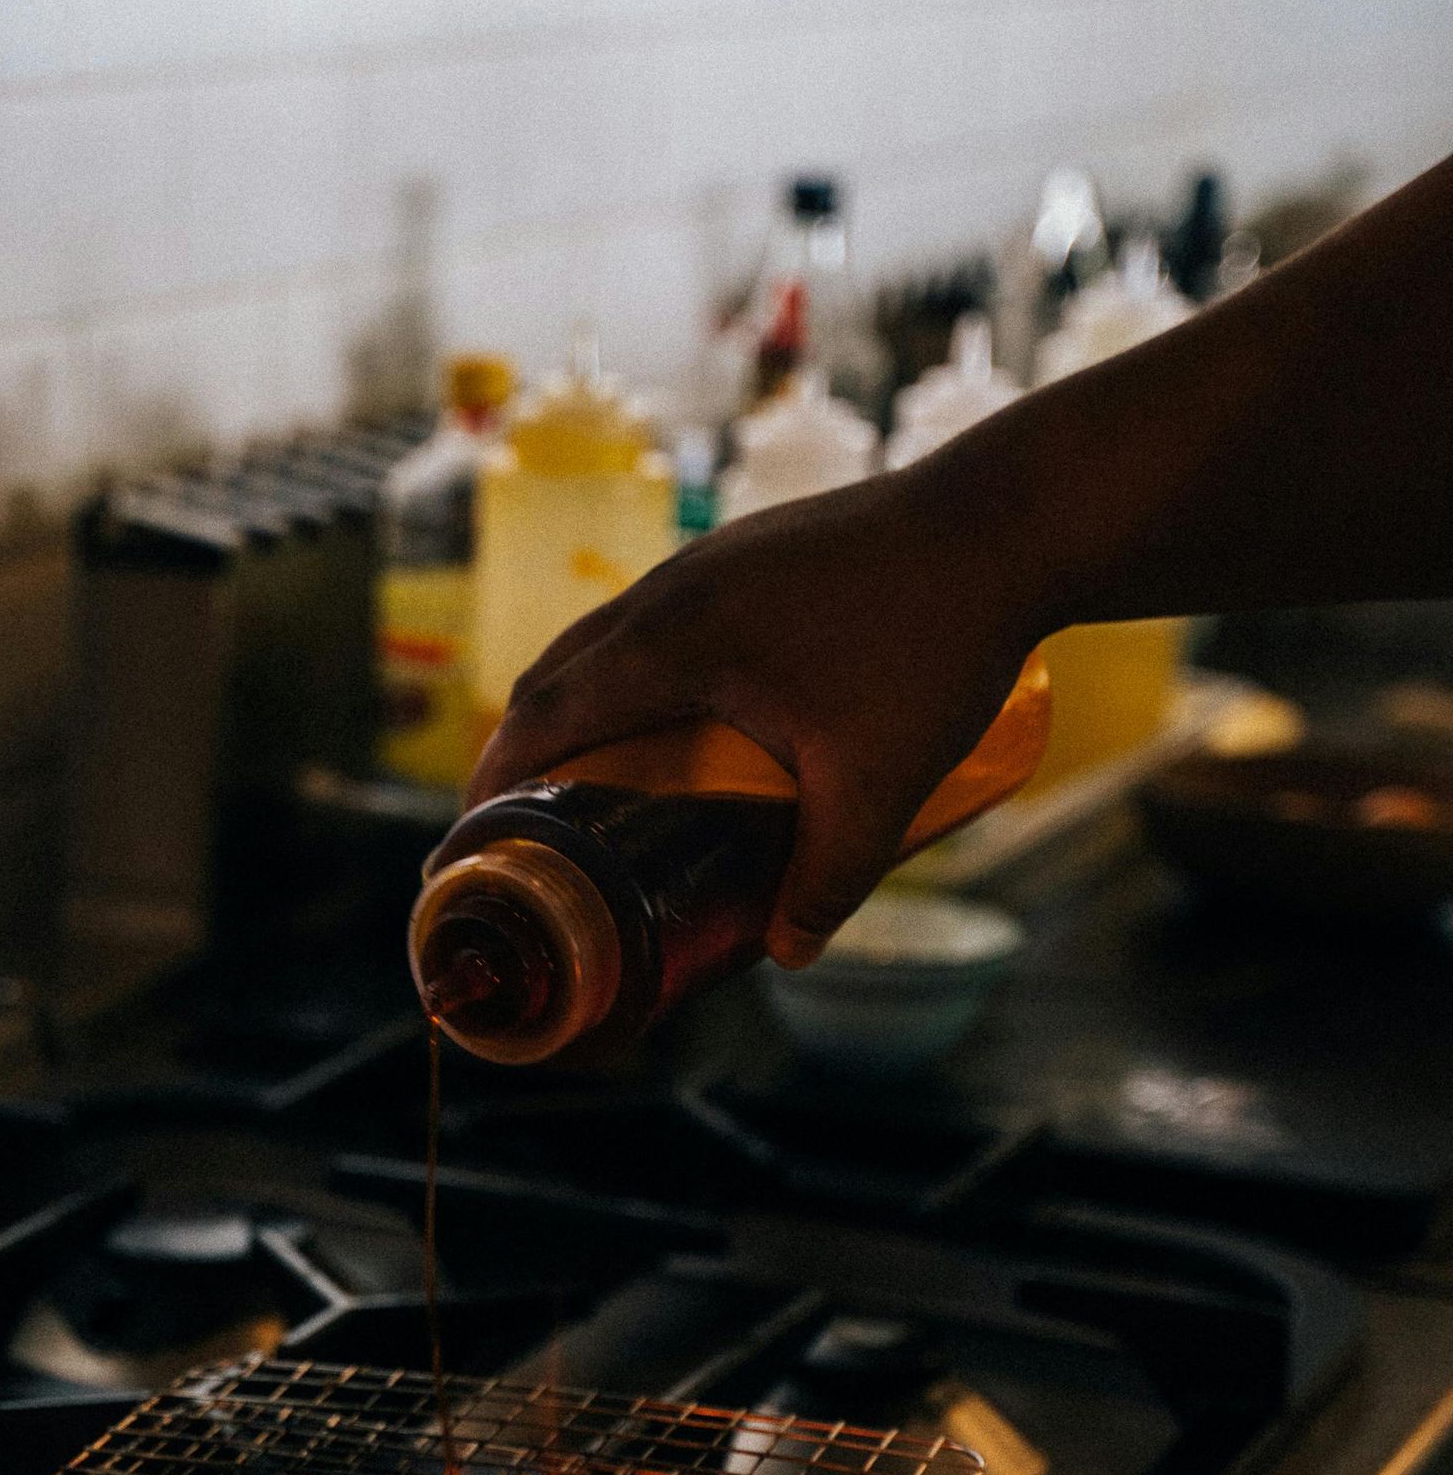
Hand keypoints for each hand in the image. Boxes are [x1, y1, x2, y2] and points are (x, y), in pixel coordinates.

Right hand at [465, 455, 1044, 965]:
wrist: (1009, 520)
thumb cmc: (939, 644)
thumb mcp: (878, 785)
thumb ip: (829, 878)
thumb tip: (789, 954)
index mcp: (674, 641)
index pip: (543, 716)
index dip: (492, 785)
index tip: (465, 845)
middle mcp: (672, 590)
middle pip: (555, 677)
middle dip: (519, 756)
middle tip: (514, 833)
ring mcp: (710, 562)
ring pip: (604, 641)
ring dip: (573, 710)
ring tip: (577, 784)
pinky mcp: (748, 553)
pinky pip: (652, 621)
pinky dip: (625, 676)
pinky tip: (665, 718)